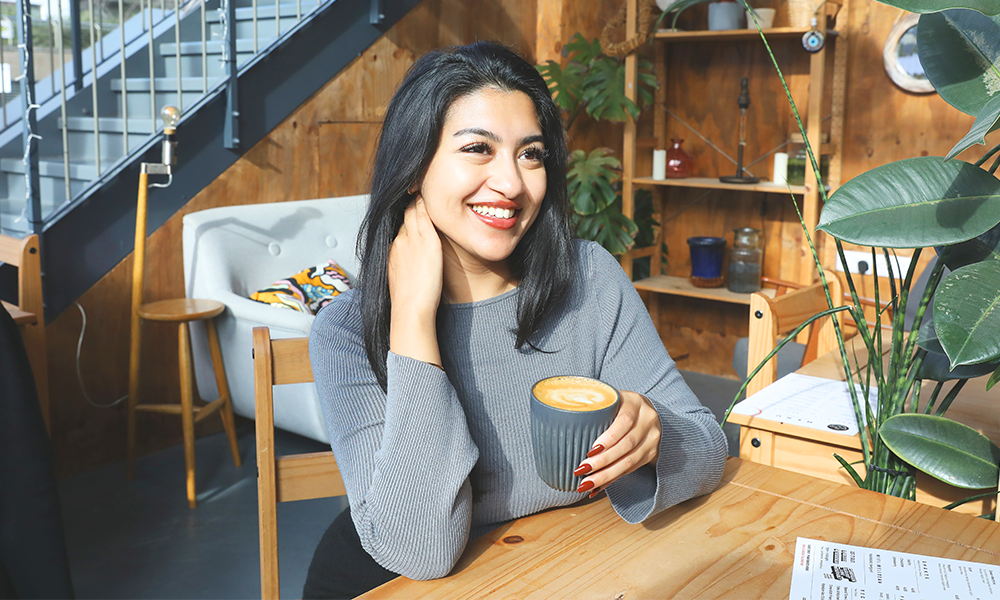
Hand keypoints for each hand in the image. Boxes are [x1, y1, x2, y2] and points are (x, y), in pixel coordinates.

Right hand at [388, 196, 443, 364]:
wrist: (410, 310)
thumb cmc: (410, 302)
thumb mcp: (402, 279)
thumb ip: (407, 267)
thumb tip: (412, 266)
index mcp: (393, 250)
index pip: (400, 225)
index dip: (408, 216)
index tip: (415, 209)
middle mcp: (399, 241)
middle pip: (405, 215)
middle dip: (413, 203)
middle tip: (419, 190)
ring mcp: (411, 239)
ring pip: (414, 211)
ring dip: (419, 200)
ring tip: (425, 188)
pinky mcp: (425, 241)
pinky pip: (425, 214)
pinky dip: (427, 203)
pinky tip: (431, 194)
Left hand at [573, 390, 660, 496]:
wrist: (646, 411)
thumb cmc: (619, 405)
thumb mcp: (610, 399)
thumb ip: (594, 406)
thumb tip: (565, 418)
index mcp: (636, 403)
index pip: (625, 421)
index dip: (608, 437)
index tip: (590, 450)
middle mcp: (648, 421)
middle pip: (626, 445)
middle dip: (603, 461)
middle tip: (582, 470)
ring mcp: (651, 439)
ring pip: (629, 461)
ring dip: (606, 475)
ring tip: (587, 483)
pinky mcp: (650, 453)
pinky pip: (630, 469)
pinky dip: (612, 479)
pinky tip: (597, 487)